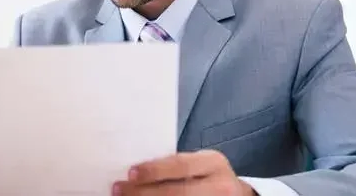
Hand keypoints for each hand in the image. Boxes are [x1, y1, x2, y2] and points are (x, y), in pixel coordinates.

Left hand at [113, 149, 256, 195]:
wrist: (236, 195)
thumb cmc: (208, 176)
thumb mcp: (200, 164)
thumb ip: (176, 165)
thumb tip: (136, 170)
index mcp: (214, 163)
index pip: (180, 165)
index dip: (154, 170)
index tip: (130, 173)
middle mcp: (220, 185)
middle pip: (178, 191)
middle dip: (145, 192)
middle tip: (119, 190)